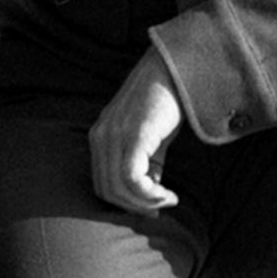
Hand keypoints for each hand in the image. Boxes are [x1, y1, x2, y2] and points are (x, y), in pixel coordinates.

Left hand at [89, 47, 181, 215]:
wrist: (176, 69)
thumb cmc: (166, 101)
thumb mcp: (151, 138)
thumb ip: (146, 164)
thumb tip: (151, 198)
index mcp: (100, 136)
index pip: (101, 183)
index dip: (124, 203)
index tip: (151, 209)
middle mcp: (101, 136)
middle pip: (106, 191)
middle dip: (134, 207)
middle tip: (160, 208)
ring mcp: (115, 135)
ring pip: (119, 188)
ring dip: (145, 203)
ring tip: (168, 200)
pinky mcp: (134, 134)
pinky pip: (132, 178)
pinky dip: (149, 194)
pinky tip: (168, 194)